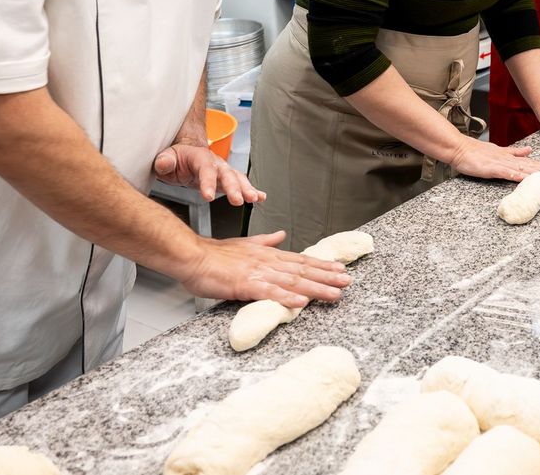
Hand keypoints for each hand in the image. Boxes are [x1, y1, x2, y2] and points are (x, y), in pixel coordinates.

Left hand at [154, 144, 264, 205]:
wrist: (184, 155)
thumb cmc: (176, 158)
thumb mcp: (166, 157)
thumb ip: (165, 160)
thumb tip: (165, 164)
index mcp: (199, 156)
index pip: (205, 169)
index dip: (208, 182)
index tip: (208, 197)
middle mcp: (215, 162)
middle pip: (226, 174)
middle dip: (234, 188)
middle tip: (238, 200)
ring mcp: (223, 171)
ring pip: (237, 178)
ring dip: (246, 189)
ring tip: (254, 198)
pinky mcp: (227, 180)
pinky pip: (241, 184)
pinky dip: (252, 190)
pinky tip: (260, 198)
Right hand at [180, 231, 351, 305]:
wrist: (192, 256)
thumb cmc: (214, 255)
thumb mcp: (245, 244)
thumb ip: (266, 241)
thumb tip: (281, 236)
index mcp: (268, 254)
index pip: (301, 260)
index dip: (322, 265)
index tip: (340, 269)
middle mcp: (268, 262)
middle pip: (303, 270)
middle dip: (327, 277)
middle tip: (347, 282)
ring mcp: (258, 273)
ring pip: (293, 281)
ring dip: (316, 288)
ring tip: (334, 294)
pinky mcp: (246, 284)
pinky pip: (270, 293)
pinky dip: (287, 297)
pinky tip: (301, 302)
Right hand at [446, 137, 539, 181]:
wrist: (460, 149)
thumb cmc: (477, 152)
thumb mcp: (500, 150)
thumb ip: (515, 152)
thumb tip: (529, 150)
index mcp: (510, 157)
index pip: (532, 162)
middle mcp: (508, 160)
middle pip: (531, 166)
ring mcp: (500, 164)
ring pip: (522, 169)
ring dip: (536, 172)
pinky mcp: (491, 169)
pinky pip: (505, 173)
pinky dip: (515, 175)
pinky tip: (524, 178)